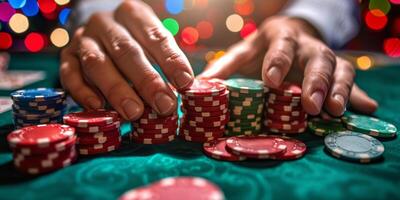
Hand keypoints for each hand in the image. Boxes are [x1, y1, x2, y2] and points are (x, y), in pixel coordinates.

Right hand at [60, 1, 193, 119]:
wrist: (100, 26)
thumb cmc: (135, 38)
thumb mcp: (153, 40)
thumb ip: (165, 60)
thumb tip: (183, 89)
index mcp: (133, 13)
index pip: (155, 36)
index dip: (171, 60)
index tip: (185, 83)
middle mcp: (105, 22)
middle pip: (126, 51)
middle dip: (147, 81)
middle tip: (164, 105)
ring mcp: (83, 38)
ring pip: (97, 63)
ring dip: (116, 89)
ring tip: (134, 113)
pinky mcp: (67, 55)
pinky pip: (70, 73)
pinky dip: (82, 91)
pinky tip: (98, 107)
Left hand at [198, 16, 377, 115]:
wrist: (290, 34)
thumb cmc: (263, 48)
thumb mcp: (243, 53)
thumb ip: (223, 67)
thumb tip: (198, 86)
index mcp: (281, 37)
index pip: (282, 47)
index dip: (278, 63)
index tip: (272, 82)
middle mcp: (308, 46)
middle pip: (318, 58)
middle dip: (315, 81)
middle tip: (311, 105)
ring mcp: (327, 57)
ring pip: (340, 68)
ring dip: (340, 90)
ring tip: (335, 111)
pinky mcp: (338, 72)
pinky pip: (353, 83)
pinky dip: (360, 96)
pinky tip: (367, 109)